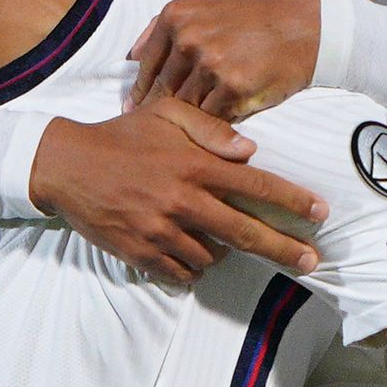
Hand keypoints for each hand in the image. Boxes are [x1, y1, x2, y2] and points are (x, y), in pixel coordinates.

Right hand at [26, 104, 325, 283]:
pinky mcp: (140, 253)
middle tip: (310, 261)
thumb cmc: (122, 135)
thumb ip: (210, 130)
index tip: (320, 212)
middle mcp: (182, 200)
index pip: (255, 185)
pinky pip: (181, 272)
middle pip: (246, 232)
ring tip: (218, 241)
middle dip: (284, 248)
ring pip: (212, 257)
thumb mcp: (166, 114)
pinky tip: (189, 253)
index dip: (292, 200)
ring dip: (223, 252)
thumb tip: (249, 151)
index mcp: (193, 165)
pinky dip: (192, 267)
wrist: (66, 165)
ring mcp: (161, 231)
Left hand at [129, 0, 321, 119]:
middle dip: (158, 110)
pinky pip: (211, 116)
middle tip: (153, 128)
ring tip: (180, 133)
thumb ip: (166, 24)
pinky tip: (212, 129)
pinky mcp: (234, 89)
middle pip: (163, 88)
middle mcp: (189, 39)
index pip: (147, 64)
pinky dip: (211, 124)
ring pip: (185, 106)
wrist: (305, 26)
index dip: (141, 89)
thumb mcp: (208, 1)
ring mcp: (211, 65)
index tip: (136, 106)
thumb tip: (133, 54)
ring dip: (185, 120)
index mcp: (176, 17)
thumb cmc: (256, 14)